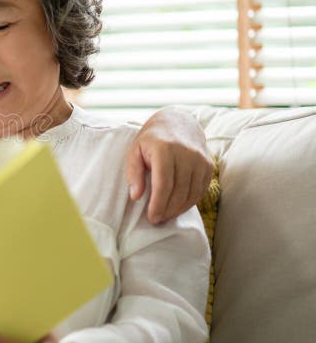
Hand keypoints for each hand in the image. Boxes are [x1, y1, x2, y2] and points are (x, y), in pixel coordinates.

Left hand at [126, 107, 212, 223]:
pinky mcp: (209, 165)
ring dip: (179, 209)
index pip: (164, 184)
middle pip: (179, 191)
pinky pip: (201, 190)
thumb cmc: (151, 139)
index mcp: (165, 149)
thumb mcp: (135, 150)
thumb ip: (134, 173)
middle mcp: (186, 154)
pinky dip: (190, 202)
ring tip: (166, 216)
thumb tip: (135, 197)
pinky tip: (178, 207)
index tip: (151, 218)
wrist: (178, 122)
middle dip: (167, 210)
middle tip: (156, 220)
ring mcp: (200, 159)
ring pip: (192, 193)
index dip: (158, 204)